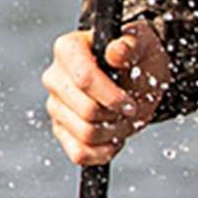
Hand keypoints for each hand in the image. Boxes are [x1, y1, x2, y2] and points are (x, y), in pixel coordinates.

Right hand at [43, 21, 169, 165]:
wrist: (138, 76)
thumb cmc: (138, 56)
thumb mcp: (143, 44)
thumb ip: (131, 45)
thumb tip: (116, 51)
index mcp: (68, 49)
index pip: (84, 79)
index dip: (112, 96)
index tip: (131, 102)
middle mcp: (54, 78)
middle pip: (87, 111)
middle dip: (117, 115)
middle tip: (131, 107)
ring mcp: (55, 106)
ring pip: (86, 134)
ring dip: (116, 131)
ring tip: (124, 117)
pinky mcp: (61, 131)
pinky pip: (80, 154)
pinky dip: (104, 151)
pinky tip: (115, 136)